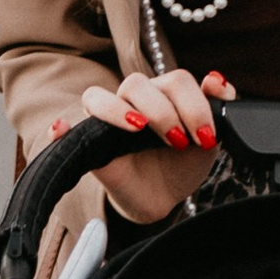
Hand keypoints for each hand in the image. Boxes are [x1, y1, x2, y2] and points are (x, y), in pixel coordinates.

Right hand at [74, 65, 233, 223]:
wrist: (164, 199)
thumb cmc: (182, 164)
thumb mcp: (210, 140)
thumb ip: (217, 107)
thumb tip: (215, 79)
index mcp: (163, 95)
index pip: (174, 80)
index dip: (193, 104)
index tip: (207, 136)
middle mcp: (132, 101)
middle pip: (137, 83)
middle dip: (164, 110)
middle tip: (180, 141)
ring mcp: (107, 120)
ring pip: (100, 96)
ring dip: (120, 110)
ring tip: (140, 129)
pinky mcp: (89, 144)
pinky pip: (66, 129)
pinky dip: (61, 127)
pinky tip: (63, 128)